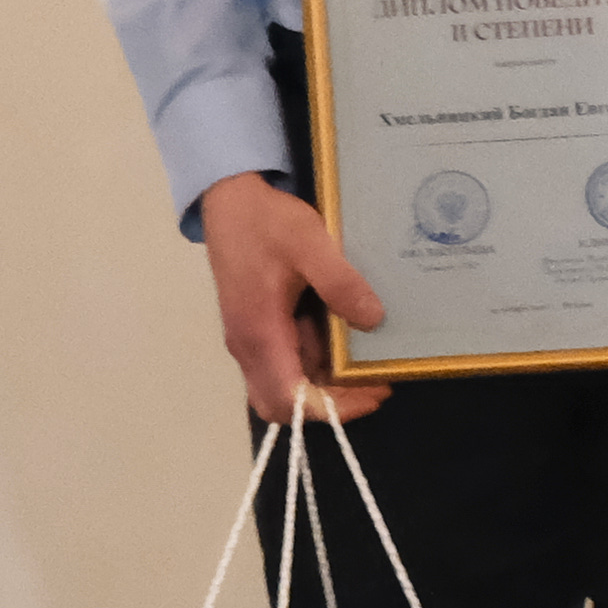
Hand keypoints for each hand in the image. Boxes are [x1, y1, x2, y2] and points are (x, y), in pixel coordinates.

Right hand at [201, 174, 388, 423]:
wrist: (231, 199)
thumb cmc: (267, 222)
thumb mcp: (311, 244)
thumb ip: (340, 283)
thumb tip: (373, 320)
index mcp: (259, 333)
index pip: (288, 398)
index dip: (332, 407)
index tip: (373, 392)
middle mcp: (250, 345)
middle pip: (285, 400)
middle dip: (333, 400)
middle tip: (376, 381)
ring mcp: (252, 337)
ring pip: (288, 380)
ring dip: (328, 379)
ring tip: (373, 359)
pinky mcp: (259, 327)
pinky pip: (288, 357)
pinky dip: (319, 358)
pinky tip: (349, 335)